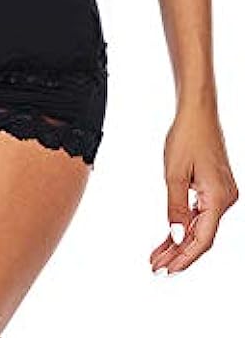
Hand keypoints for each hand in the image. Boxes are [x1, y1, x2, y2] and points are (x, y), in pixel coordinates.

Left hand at [150, 101, 238, 274]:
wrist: (197, 113)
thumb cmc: (187, 136)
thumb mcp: (175, 174)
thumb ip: (175, 208)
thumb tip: (177, 237)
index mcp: (218, 198)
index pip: (202, 239)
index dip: (184, 258)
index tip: (166, 269)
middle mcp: (225, 199)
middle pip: (201, 236)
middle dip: (179, 254)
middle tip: (157, 267)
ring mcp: (221, 194)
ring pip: (199, 227)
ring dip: (179, 241)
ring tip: (158, 256)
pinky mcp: (214, 188)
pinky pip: (200, 214)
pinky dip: (184, 225)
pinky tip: (170, 237)